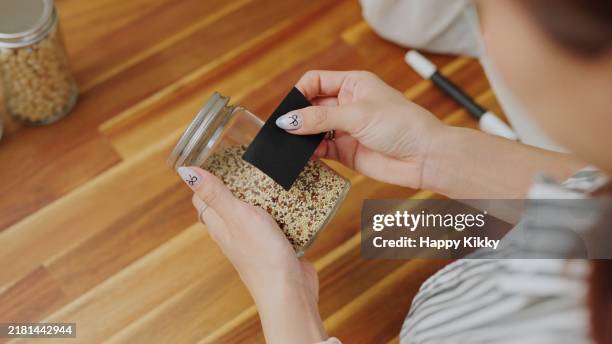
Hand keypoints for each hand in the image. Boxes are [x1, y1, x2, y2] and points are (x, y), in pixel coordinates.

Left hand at [178, 166, 326, 342]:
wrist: (290, 292)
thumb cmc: (262, 257)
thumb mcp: (238, 217)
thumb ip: (215, 194)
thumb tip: (185, 171)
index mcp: (220, 225)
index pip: (203, 198)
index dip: (207, 177)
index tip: (218, 156)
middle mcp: (234, 232)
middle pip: (228, 201)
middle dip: (237, 181)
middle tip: (250, 160)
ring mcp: (256, 239)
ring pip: (253, 210)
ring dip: (261, 193)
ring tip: (272, 173)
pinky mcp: (277, 244)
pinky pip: (276, 220)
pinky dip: (281, 207)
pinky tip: (292, 198)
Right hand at [275, 70, 444, 188]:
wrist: (425, 157)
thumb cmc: (402, 125)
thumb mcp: (358, 114)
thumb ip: (320, 118)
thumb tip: (288, 121)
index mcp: (353, 84)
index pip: (315, 81)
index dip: (299, 93)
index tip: (289, 109)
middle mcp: (347, 105)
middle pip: (311, 106)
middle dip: (297, 117)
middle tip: (283, 129)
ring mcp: (346, 129)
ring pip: (313, 130)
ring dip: (301, 137)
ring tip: (291, 145)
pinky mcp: (346, 152)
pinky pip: (320, 151)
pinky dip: (310, 154)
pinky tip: (304, 157)